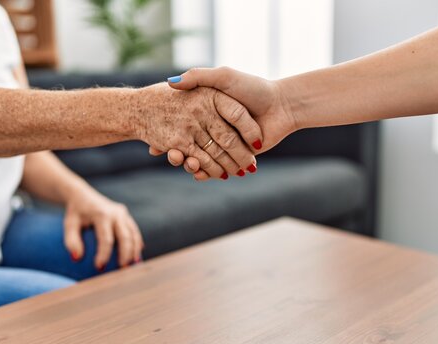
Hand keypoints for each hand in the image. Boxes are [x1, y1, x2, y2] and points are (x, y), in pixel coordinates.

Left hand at [63, 186, 142, 270]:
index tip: (99, 267)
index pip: (106, 239)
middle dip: (125, 254)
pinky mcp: (126, 216)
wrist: (83, 196)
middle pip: (125, 237)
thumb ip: (72, 241)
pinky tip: (136, 255)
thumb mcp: (69, 224)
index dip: (104, 254)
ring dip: (135, 250)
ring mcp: (123, 214)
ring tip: (133, 265)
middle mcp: (116, 213)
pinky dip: (137, 243)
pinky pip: (134, 231)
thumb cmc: (76, 213)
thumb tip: (77, 258)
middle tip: (123, 269)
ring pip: (133, 234)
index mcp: (102, 215)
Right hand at [140, 83, 261, 178]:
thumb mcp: (223, 77)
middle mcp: (214, 127)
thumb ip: (199, 77)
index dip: (169, 131)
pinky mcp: (235, 157)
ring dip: (189, 163)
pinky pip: (216, 168)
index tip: (154, 137)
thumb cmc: (253, 88)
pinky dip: (206, 172)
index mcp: (208, 110)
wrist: (282, 106)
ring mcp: (224, 143)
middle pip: (189, 144)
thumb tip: (171, 82)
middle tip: (166, 153)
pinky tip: (196, 172)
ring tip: (179, 161)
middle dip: (176, 151)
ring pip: (201, 158)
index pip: (183, 124)